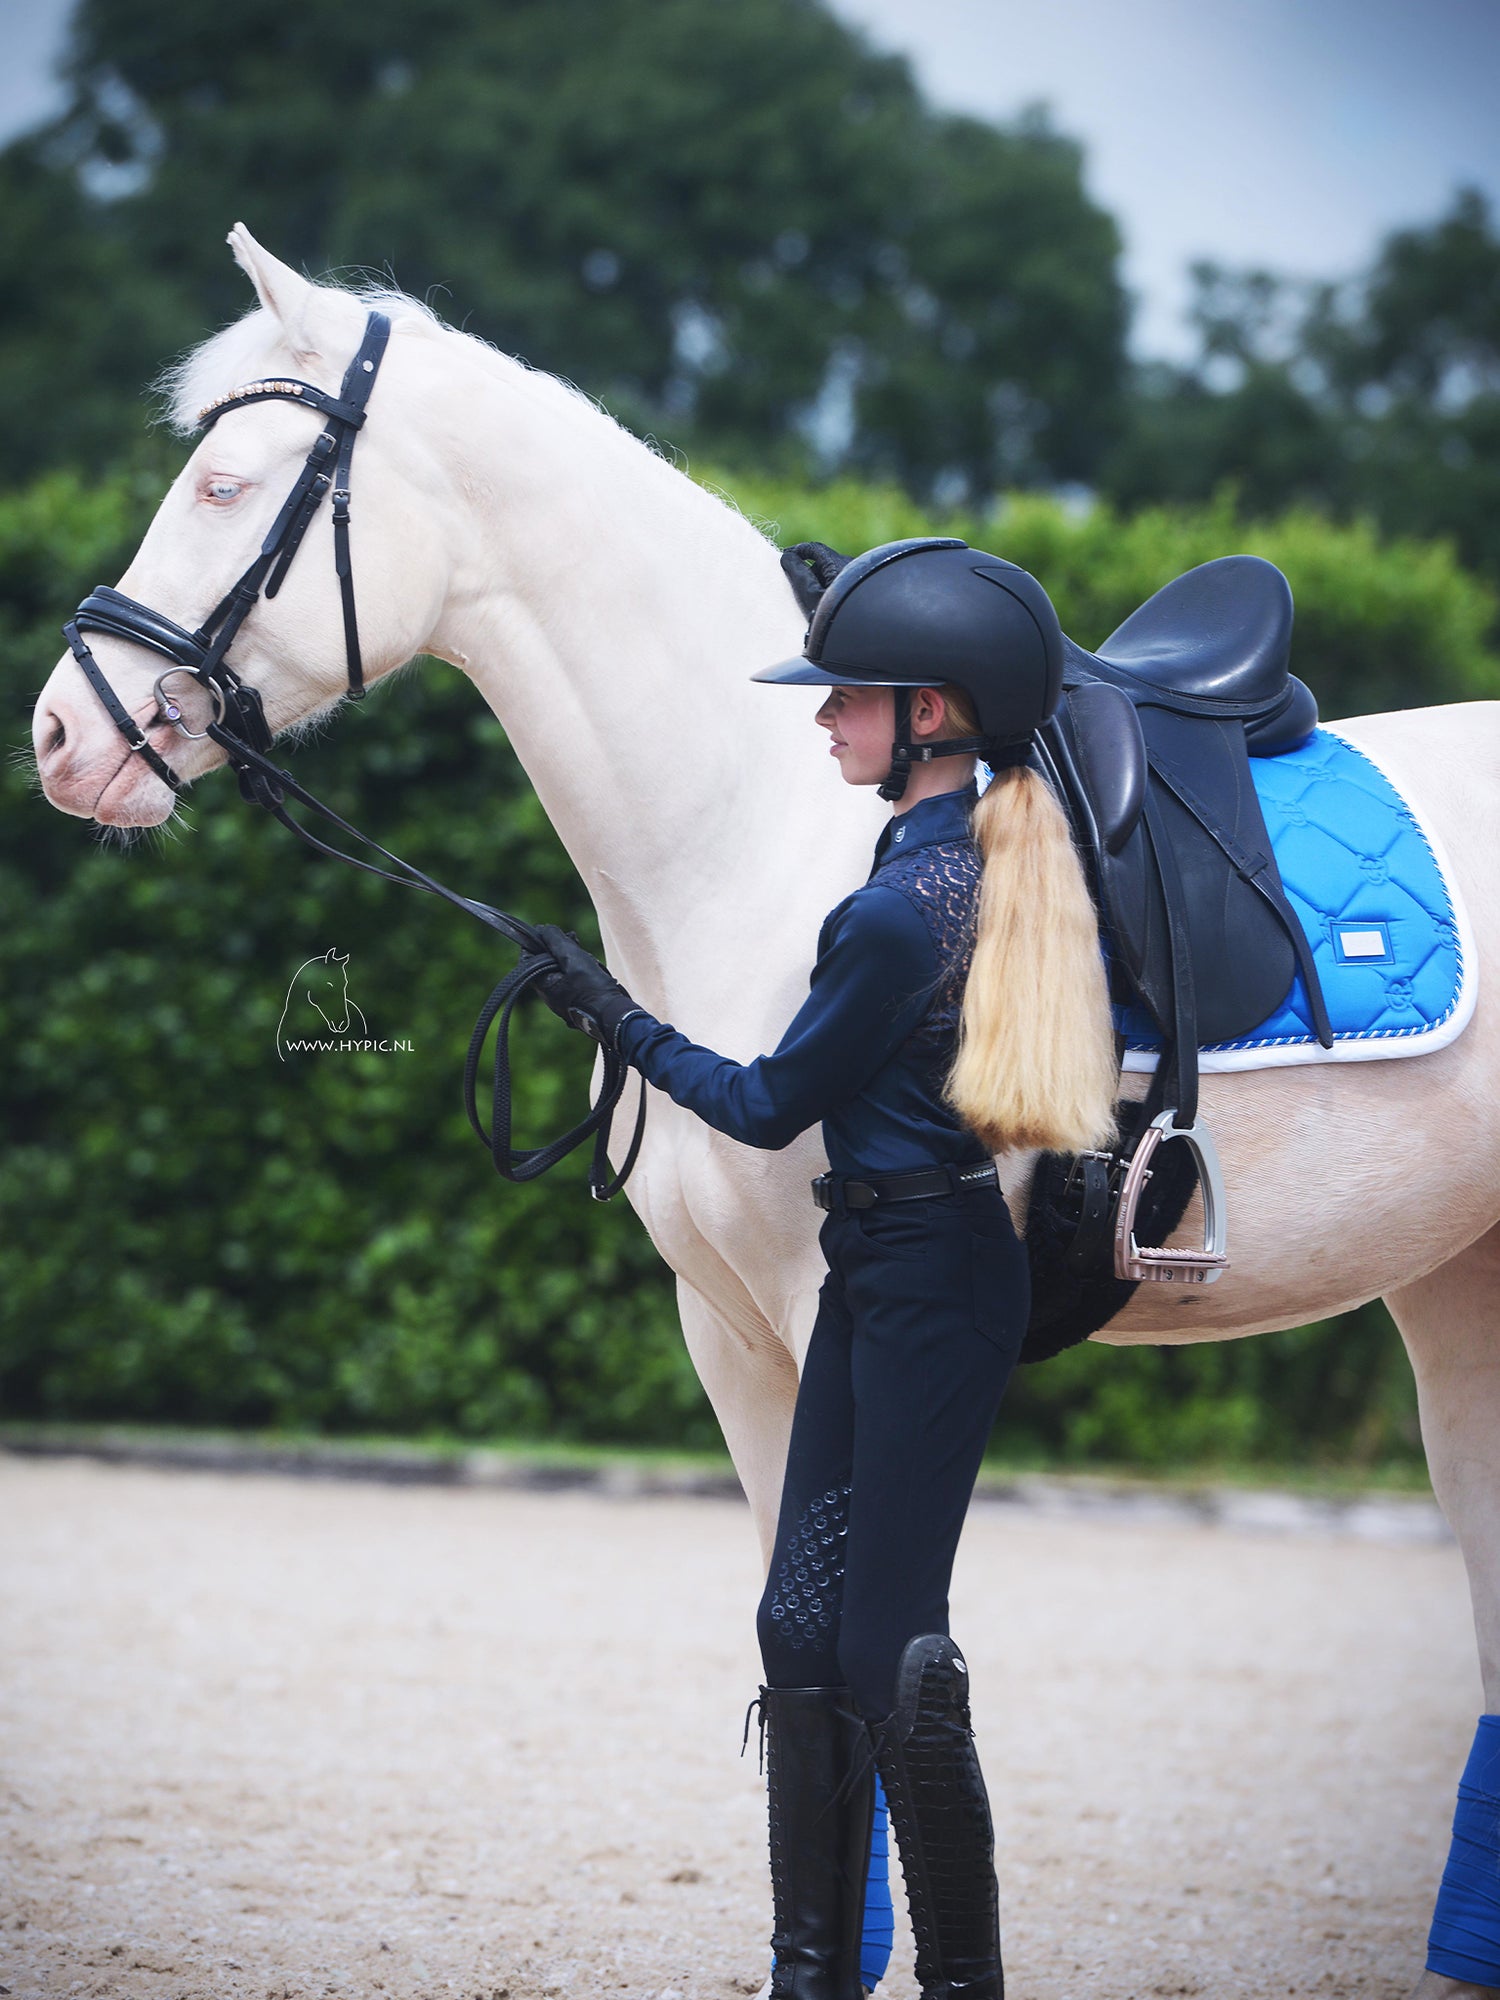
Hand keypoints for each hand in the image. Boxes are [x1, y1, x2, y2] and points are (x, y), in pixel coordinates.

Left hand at [532, 923, 644, 1049]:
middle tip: (575, 941)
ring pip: (560, 971)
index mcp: (543, 986)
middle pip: (545, 963)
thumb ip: (556, 942)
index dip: (540, 942)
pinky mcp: (576, 1003)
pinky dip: (580, 971)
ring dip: (572, 960)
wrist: (615, 1016)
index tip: (555, 935)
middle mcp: (549, 995)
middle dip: (559, 949)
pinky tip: (593, 970)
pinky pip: (572, 982)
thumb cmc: (593, 989)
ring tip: (588, 958)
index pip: (528, 957)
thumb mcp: (574, 959)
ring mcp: (562, 1001)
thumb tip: (542, 929)